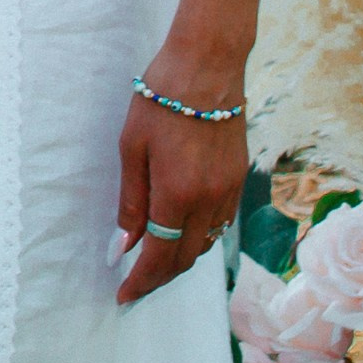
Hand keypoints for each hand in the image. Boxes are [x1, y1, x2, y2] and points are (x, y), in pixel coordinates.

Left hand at [113, 75, 247, 304]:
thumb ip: (131, 199)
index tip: (124, 296)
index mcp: (178, 194)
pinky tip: (182, 229)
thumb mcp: (131, 146)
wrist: (207, 66)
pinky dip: (200, 236)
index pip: (160, 256)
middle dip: (160, 276)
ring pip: (206, 244)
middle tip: (137, 283)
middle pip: (186, 258)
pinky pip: (220, 224)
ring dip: (181, 258)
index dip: (141, 281)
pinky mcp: (238, 179)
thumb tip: (125, 243)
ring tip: (155, 259)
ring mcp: (228, 192)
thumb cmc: (160, 99)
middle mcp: (209, 201)